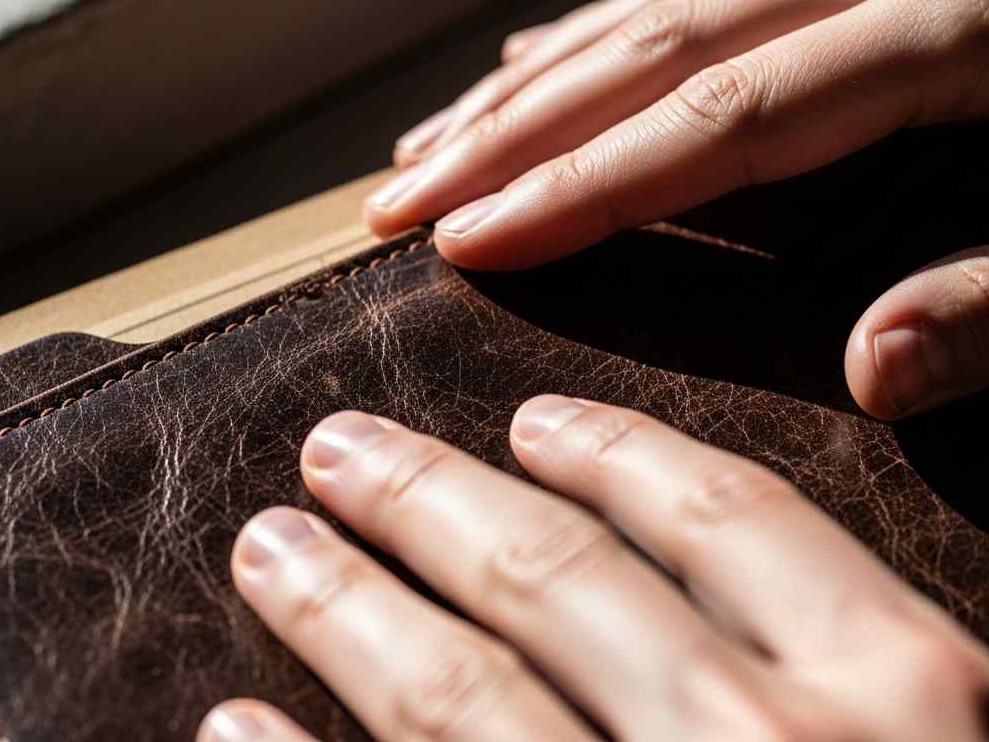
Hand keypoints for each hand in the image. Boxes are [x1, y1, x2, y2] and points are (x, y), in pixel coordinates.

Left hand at [199, 398, 988, 740]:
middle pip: (559, 577)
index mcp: (901, 699)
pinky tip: (229, 736)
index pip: (724, 519)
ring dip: (344, 608)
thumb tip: (691, 581)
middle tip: (336, 451)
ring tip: (269, 547)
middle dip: (432, 500)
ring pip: (458, 697)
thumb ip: (836, 664)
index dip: (618, 450)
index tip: (528, 420)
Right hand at [364, 0, 988, 419]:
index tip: (466, 242)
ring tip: (426, 145)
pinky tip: (525, 68)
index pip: (719, 120)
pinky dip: (597, 37)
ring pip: (655, 9)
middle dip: (511, 131)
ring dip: (530, 82)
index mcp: (955, 26)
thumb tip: (865, 374)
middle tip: (395, 198)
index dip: (583, 185)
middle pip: (654, 49)